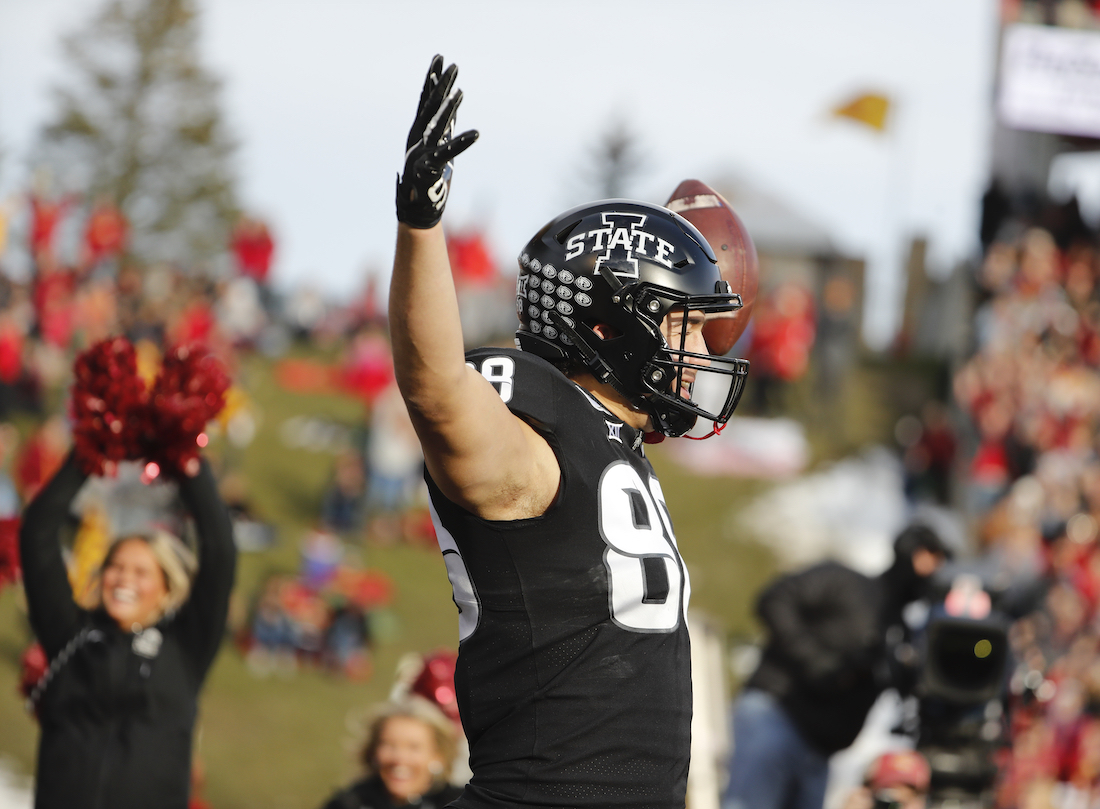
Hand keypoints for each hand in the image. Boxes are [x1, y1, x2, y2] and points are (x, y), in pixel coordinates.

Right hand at [396, 55, 478, 228]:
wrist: (417, 207)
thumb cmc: (427, 177)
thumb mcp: (435, 145)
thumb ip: (444, 123)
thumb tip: (454, 101)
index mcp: (419, 132)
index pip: (427, 100)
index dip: (433, 80)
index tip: (439, 59)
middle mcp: (419, 139)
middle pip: (431, 107)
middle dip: (441, 85)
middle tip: (451, 65)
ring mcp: (423, 153)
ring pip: (437, 126)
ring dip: (448, 109)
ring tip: (460, 92)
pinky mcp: (431, 169)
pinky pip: (449, 154)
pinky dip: (462, 143)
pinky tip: (476, 134)